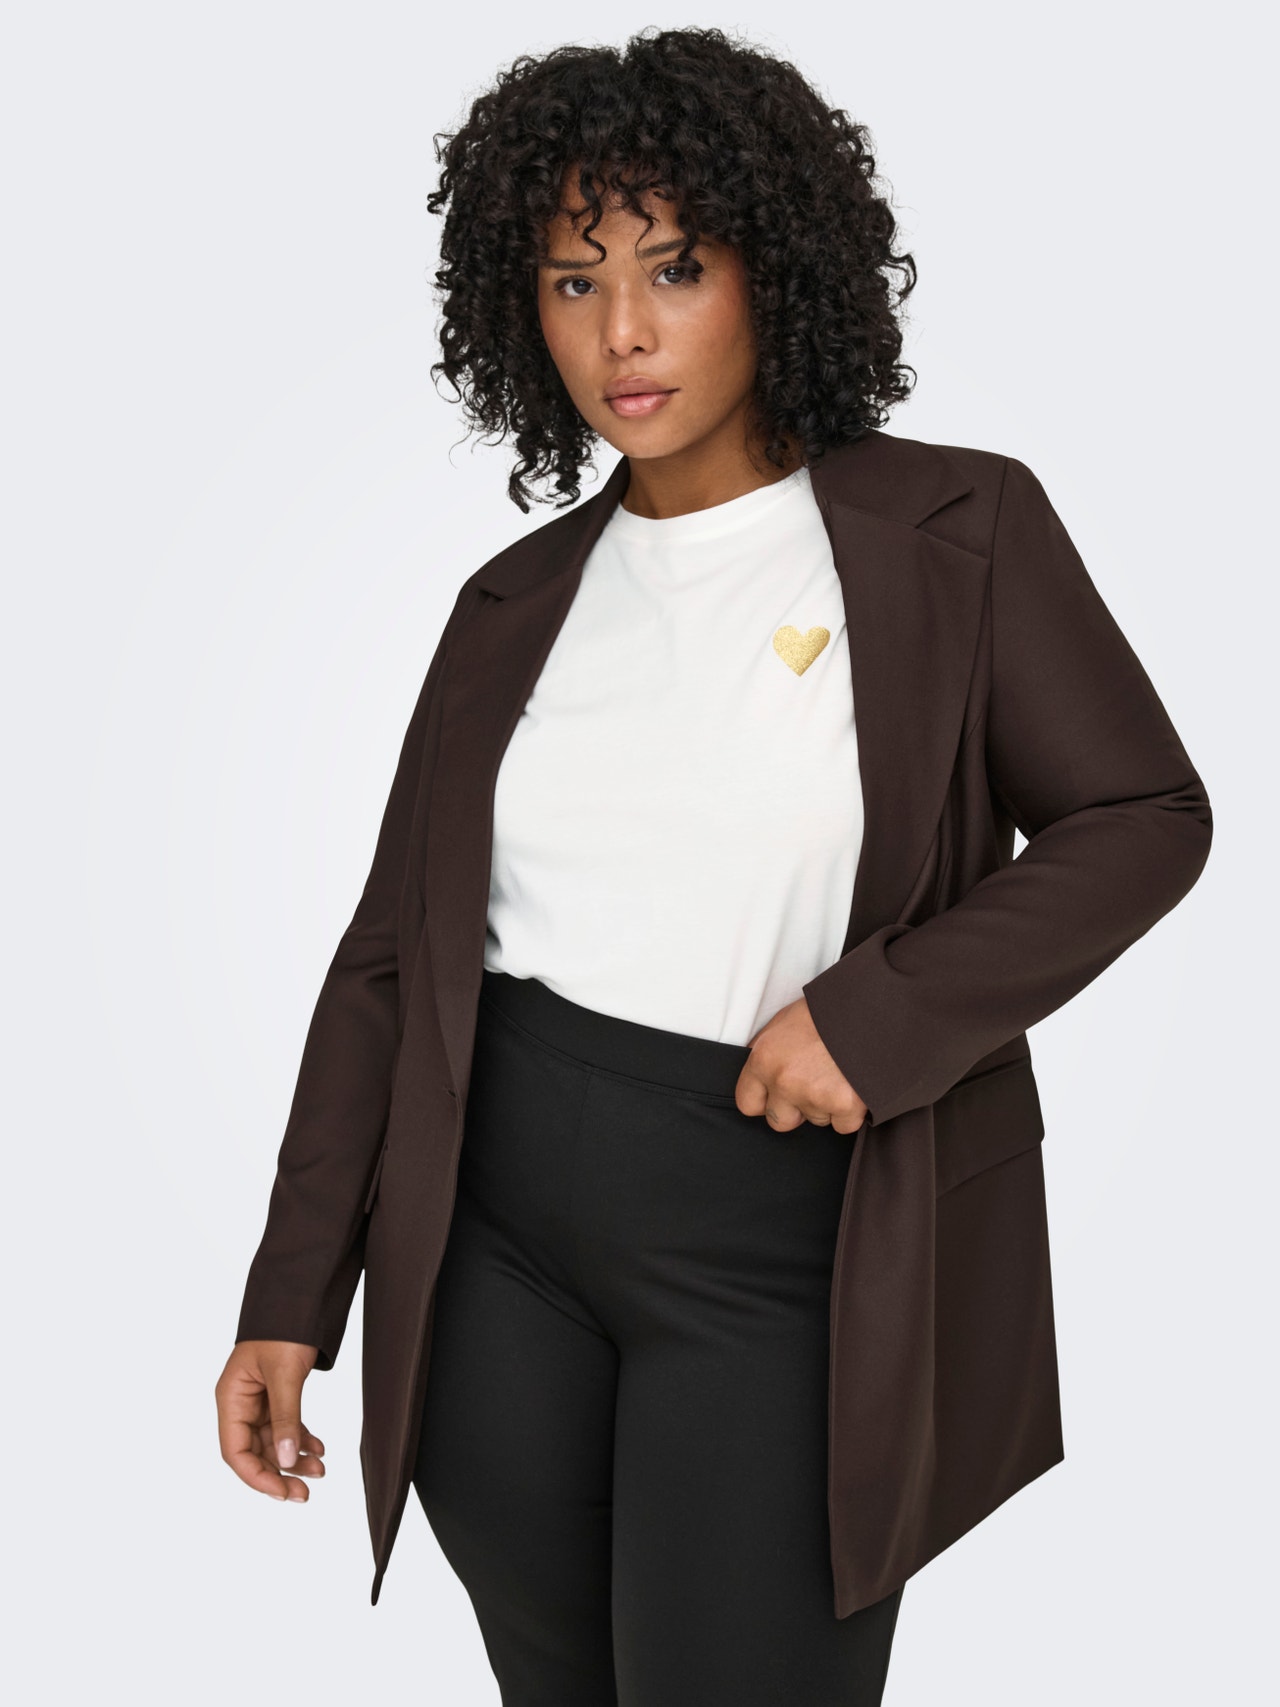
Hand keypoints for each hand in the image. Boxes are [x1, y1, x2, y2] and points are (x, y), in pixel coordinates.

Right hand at [216, 1340, 324, 1502]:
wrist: (299, 1297)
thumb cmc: (283, 1328)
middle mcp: (240, 1403)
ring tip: (320, 1471)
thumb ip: (286, 1418)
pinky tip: (318, 1449)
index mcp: (231, 1398)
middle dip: (279, 1473)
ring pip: (273, 1442)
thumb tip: (286, 1460)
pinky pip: (285, 1427)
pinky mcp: (276, 1395)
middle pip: (254, 1452)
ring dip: (294, 1459)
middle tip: (305, 1493)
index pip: (235, 1450)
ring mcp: (258, 1400)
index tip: (282, 1492)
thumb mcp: (284, 1374)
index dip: (257, 1476)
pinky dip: (300, 1440)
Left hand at [736, 996, 867, 1135]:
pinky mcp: (845, 1106)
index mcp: (764, 1059)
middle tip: (813, 1083)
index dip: (765, 1100)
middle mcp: (784, 1081)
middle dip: (795, 1109)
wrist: (870, 1007)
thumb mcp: (784, 1021)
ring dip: (826, 1105)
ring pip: (816, 1120)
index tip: (777, 1095)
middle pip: (779, 1120)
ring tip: (838, 1073)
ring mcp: (815, 1096)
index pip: (747, 1103)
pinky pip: (843, 1125)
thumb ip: (768, 1053)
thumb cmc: (827, 1010)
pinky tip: (854, 1085)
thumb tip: (760, 1075)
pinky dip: (851, 1112)